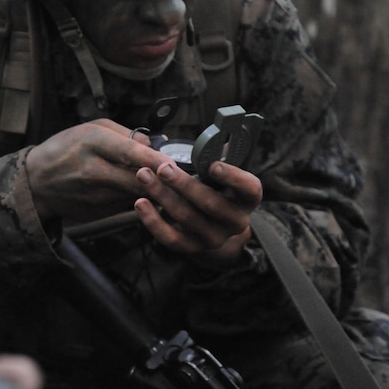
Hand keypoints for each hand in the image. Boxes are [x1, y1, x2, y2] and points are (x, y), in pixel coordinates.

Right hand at [25, 119, 168, 227]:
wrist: (37, 181)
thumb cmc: (66, 148)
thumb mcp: (91, 128)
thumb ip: (125, 134)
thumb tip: (155, 145)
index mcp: (92, 142)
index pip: (130, 152)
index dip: (155, 159)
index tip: (174, 164)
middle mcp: (94, 170)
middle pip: (139, 179)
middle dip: (163, 180)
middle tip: (181, 177)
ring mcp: (96, 195)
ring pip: (137, 195)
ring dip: (153, 190)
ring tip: (164, 182)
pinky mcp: (99, 211)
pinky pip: (128, 204)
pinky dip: (138, 198)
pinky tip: (139, 191)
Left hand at [134, 159, 260, 266]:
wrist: (209, 220)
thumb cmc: (212, 184)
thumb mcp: (219, 170)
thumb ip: (214, 156)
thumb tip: (208, 140)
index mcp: (247, 198)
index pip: (249, 188)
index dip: (232, 177)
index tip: (213, 165)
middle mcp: (235, 221)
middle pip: (211, 204)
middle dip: (184, 184)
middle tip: (162, 167)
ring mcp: (215, 237)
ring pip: (187, 218)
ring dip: (163, 196)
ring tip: (144, 176)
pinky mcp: (192, 248)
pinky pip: (171, 238)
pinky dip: (153, 221)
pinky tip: (140, 203)